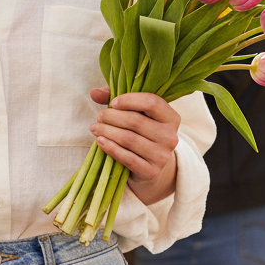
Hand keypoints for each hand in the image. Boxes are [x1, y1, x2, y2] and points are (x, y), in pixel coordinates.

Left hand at [89, 89, 179, 205]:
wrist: (151, 168)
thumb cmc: (140, 135)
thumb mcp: (134, 115)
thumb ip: (116, 100)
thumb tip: (94, 92)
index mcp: (171, 118)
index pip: (152, 102)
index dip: (130, 99)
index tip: (113, 103)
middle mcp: (170, 137)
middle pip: (135, 121)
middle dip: (111, 116)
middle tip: (99, 116)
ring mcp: (162, 156)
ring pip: (128, 139)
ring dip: (107, 131)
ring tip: (94, 128)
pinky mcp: (151, 172)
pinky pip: (127, 158)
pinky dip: (110, 148)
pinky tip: (100, 141)